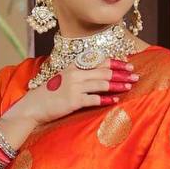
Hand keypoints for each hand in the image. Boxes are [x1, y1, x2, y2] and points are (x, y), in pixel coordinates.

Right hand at [10, 58, 138, 127]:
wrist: (34, 106)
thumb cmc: (49, 95)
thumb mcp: (63, 80)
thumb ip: (79, 76)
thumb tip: (96, 76)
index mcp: (74, 67)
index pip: (99, 61)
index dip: (115, 62)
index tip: (128, 65)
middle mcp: (75, 74)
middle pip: (104, 71)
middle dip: (122, 73)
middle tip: (136, 75)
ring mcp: (74, 87)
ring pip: (102, 83)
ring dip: (118, 85)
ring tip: (130, 86)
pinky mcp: (73, 101)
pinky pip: (94, 99)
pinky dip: (106, 100)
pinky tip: (115, 101)